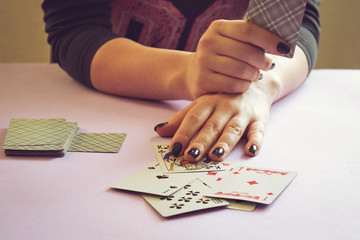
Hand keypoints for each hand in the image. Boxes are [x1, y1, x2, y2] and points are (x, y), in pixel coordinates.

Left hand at [155, 80, 273, 161]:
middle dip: (201, 142)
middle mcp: (225, 107)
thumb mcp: (201, 104)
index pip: (193, 118)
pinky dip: (256, 140)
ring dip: (225, 143)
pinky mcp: (259, 120)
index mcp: (208, 102)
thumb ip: (181, 118)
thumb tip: (159, 131)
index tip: (173, 149)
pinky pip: (258, 130)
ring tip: (216, 156)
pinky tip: (251, 150)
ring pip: (233, 129)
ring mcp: (242, 113)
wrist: (253, 84)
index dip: (183, 133)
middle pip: (211, 126)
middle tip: (191, 156)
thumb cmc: (222, 98)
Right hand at [184, 19, 287, 98]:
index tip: (285, 48)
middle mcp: (208, 42)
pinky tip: (244, 84)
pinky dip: (244, 86)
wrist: (194, 73)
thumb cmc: (222, 56)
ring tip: (255, 75)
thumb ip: (251, 39)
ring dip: (254, 75)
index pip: (248, 30)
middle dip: (263, 61)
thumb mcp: (231, 41)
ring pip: (241, 70)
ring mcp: (203, 62)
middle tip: (269, 66)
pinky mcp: (202, 80)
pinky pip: (233, 84)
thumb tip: (282, 44)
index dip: (269, 39)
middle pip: (247, 52)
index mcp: (218, 27)